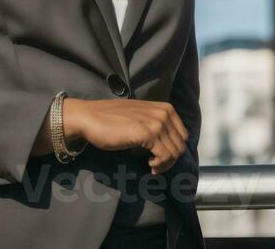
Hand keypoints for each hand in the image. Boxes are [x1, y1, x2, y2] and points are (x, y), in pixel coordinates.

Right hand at [62, 98, 188, 173]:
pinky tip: (149, 165)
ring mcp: (156, 122)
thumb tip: (168, 143)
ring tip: (151, 166)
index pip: (183, 135)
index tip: (162, 158)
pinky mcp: (148, 134)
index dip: (174, 149)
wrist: (91, 118)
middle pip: (180, 145)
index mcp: (164, 108)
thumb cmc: (111, 120)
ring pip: (174, 152)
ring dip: (164, 164)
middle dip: (170, 160)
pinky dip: (159, 165)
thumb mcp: (140, 117)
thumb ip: (155, 123)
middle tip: (156, 166)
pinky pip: (164, 156)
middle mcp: (163, 113)